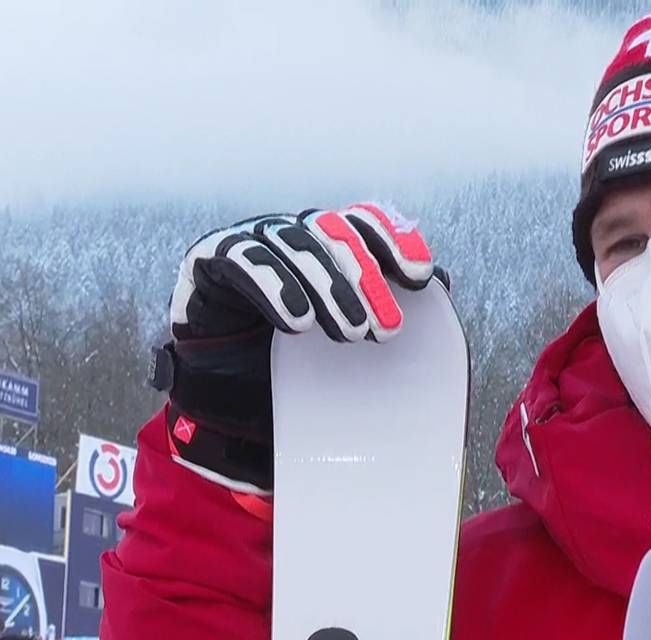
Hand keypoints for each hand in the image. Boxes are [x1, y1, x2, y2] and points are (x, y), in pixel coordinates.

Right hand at [151, 203, 442, 491]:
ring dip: (327, 287)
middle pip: (334, 234)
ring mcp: (248, 242)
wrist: (223, 405)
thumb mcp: (347, 338)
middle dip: (365, 280)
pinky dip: (274, 286)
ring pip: (294, 244)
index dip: (394, 240)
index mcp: (324, 244)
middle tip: (386, 331)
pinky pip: (244, 259)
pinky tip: (297, 320)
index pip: (364, 223)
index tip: (419, 276)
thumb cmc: (292, 368)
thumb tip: (441, 284)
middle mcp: (289, 234)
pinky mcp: (209, 261)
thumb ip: (388, 306)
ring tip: (350, 334)